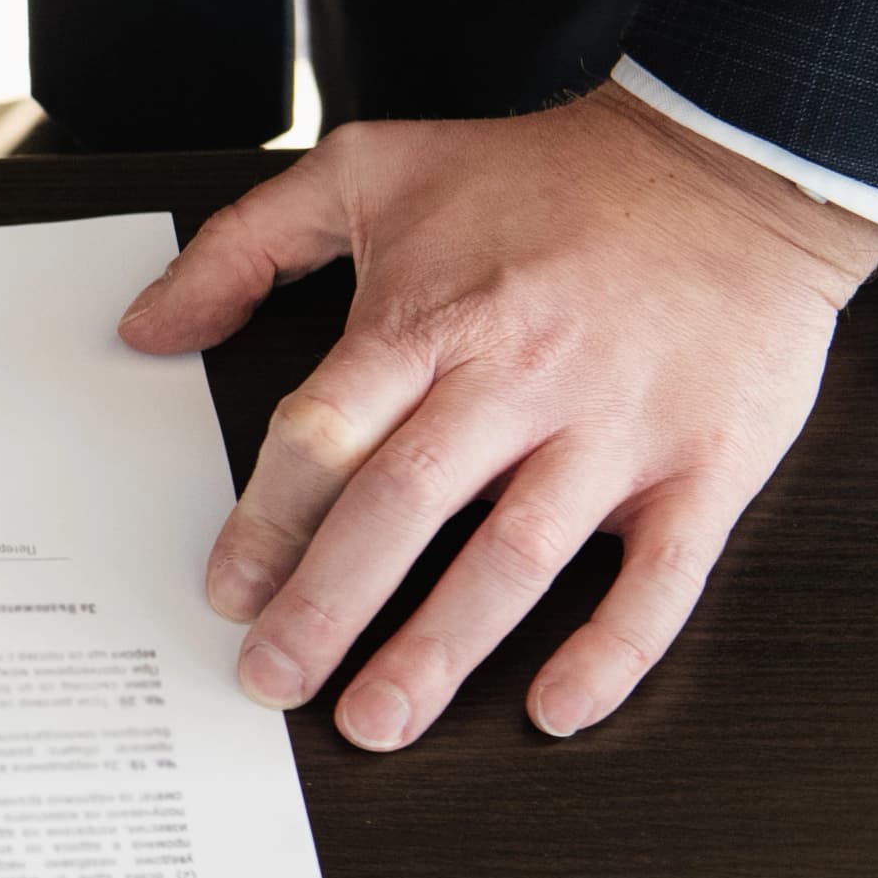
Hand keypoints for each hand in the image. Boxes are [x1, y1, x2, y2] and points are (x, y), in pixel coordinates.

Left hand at [119, 85, 877, 749]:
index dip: (267, 522)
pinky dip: (613, 649)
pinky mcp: (710, 462)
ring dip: (444, 647)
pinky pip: (664, 574)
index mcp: (430, 317)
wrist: (729, 158)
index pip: (326, 433)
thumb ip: (244, 247)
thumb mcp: (371, 171)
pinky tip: (557, 708)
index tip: (228, 592)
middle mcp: (518, 378)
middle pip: (404, 506)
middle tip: (274, 681)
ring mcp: (617, 426)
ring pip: (518, 555)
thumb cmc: (544, 174)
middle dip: (329, 605)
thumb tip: (147, 325)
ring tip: (378, 719)